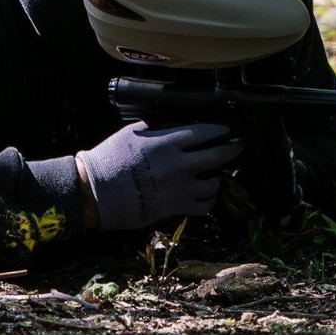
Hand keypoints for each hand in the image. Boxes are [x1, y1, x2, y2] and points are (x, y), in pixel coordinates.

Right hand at [76, 122, 241, 231]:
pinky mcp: (177, 208)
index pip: (203, 133)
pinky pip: (204, 206)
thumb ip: (150, 129)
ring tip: (217, 176)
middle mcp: (180, 165)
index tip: (225, 130)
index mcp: (168, 143)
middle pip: (217, 156)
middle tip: (237, 147)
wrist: (98, 193)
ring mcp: (181, 188)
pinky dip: (208, 201)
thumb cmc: (109, 159)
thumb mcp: (129, 134)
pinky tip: (206, 197)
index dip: (218, 131)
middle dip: (231, 150)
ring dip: (218, 178)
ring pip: (214, 183)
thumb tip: (159, 126)